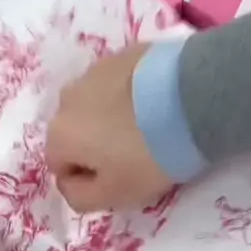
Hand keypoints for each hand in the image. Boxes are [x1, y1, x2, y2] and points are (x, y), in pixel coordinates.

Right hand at [46, 45, 172, 212]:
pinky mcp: (124, 53)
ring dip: (113, 116)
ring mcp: (95, 70)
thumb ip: (80, 198)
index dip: (88, 178)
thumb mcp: (115, 195)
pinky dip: (131, 94)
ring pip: (97, 104)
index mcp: (58, 134)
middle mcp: (67, 98)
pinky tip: (158, 103)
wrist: (192, 98)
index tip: (119, 178)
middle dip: (97, 144)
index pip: (61, 166)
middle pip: (77, 132)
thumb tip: (70, 185)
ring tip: (150, 126)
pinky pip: (120, 82)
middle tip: (136, 153)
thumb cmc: (149, 155)